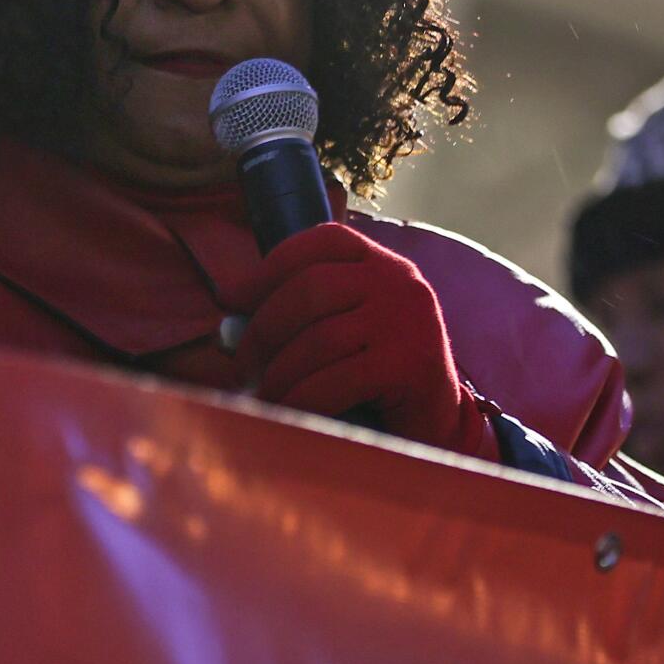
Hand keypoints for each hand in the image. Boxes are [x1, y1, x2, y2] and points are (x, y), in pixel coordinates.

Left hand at [223, 223, 497, 459]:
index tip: (231, 298)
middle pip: (310, 289)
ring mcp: (407, 320)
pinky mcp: (409, 364)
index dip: (269, 266)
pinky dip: (301, 398)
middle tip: (240, 363)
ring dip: (279, 373)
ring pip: (318, 339)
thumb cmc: (376, 374)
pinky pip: (335, 380)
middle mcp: (398, 280)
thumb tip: (227, 312)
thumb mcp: (346, 328)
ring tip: (264, 395)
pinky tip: (288, 411)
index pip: (320, 241)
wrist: (436, 422)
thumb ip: (300, 314)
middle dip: (264, 328)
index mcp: (381, 262)